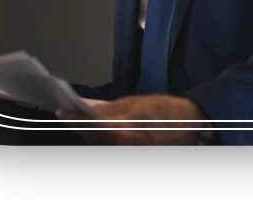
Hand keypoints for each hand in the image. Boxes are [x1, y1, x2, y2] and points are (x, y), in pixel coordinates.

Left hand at [56, 95, 209, 144]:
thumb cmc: (167, 110)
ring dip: (87, 134)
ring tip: (76, 121)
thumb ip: (113, 109)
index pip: (93, 125)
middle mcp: (125, 145)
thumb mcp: (139, 103)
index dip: (75, 119)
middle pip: (93, 140)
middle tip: (64, 115)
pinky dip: (100, 140)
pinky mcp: (134, 149)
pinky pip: (110, 148)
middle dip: (77, 127)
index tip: (61, 111)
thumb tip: (90, 111)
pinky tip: (94, 131)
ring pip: (100, 146)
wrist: (191, 124)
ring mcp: (130, 149)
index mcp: (127, 131)